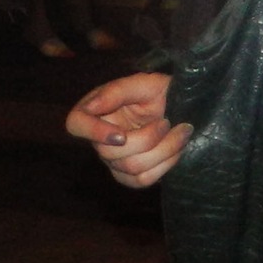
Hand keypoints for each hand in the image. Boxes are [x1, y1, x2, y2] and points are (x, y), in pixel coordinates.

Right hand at [65, 72, 188, 188]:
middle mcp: (100, 137)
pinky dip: (165, 164)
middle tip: (168, 122)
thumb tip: (91, 106)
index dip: (94, 132)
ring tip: (182, 131)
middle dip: (147, 138)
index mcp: (96, 110)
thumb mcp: (144, 82)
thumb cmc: (161, 91)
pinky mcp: (131, 176)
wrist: (187, 107)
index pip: (75, 124)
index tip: (122, 135)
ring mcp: (114, 160)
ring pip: (131, 168)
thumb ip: (117, 91)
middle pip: (109, 152)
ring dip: (163, 149)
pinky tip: (177, 148)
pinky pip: (143, 180)